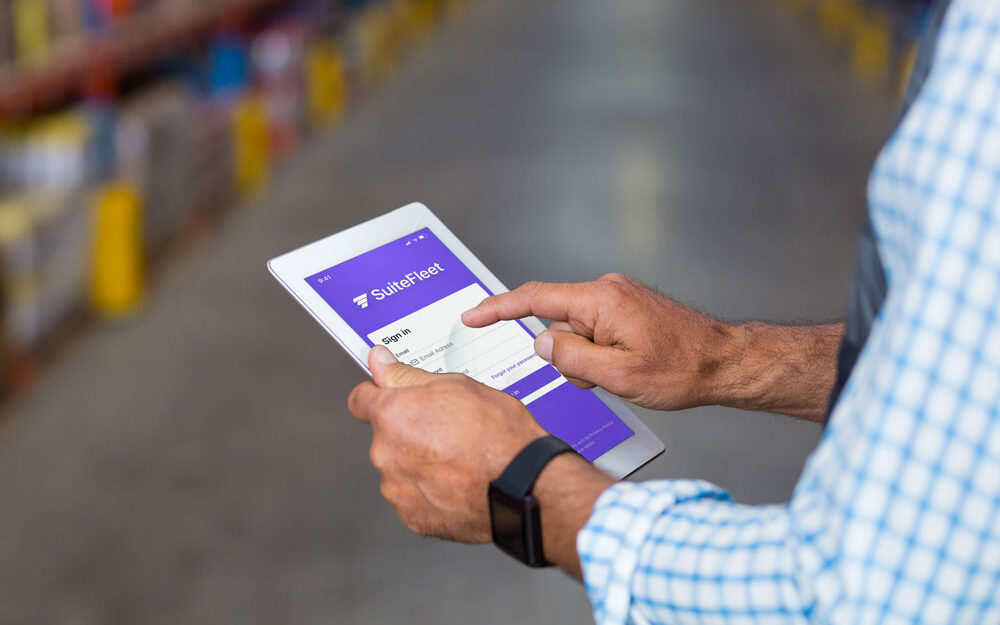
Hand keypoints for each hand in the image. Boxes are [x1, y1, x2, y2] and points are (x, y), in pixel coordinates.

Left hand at [348, 345, 547, 542]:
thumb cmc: (499, 437)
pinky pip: (412, 497)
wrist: (524, 486)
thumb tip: (380, 362)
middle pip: (384, 436)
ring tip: (457, 458)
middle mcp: (386, 453)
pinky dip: (429, 491)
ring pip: (399, 468)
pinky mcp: (412, 517)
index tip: (391, 396)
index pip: (360, 399)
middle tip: (446, 429)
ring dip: (418, 463)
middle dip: (407, 431)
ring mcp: (397, 488)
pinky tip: (457, 481)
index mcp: (392, 415)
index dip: (379, 394)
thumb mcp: (458, 386)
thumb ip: (408, 375)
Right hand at [462, 273, 731, 410]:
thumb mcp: (617, 376)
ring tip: (625, 373)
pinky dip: (601, 353)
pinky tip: (629, 366)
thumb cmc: (682, 369)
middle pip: (558, 324)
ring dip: (588, 359)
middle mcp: (607, 291)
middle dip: (568, 356)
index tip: (472, 315)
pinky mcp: (627, 308)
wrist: (725, 362)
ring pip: (577, 332)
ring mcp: (619, 298)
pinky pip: (595, 331)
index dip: (498, 308)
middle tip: (602, 378)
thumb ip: (571, 359)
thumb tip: (541, 344)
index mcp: (600, 301)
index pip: (535, 299)